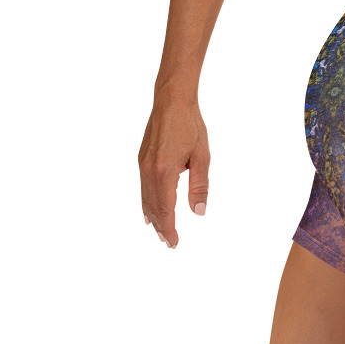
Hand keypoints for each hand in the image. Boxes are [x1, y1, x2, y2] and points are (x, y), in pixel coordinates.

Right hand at [138, 94, 209, 248]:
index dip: (170, 228)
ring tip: (159, 231)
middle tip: (169, 243)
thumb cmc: (189, 126)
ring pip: (145, 198)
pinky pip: (143, 187)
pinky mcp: (142, 159)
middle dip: (161, 227)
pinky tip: (148, 210)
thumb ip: (200, 187)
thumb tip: (199, 213)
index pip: (166, 209)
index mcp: (164, 172)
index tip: (174, 243)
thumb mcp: (202, 158)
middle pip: (153, 207)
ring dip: (153, 217)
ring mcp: (143, 164)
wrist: (171, 100)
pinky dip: (146, 202)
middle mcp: (149, 170)